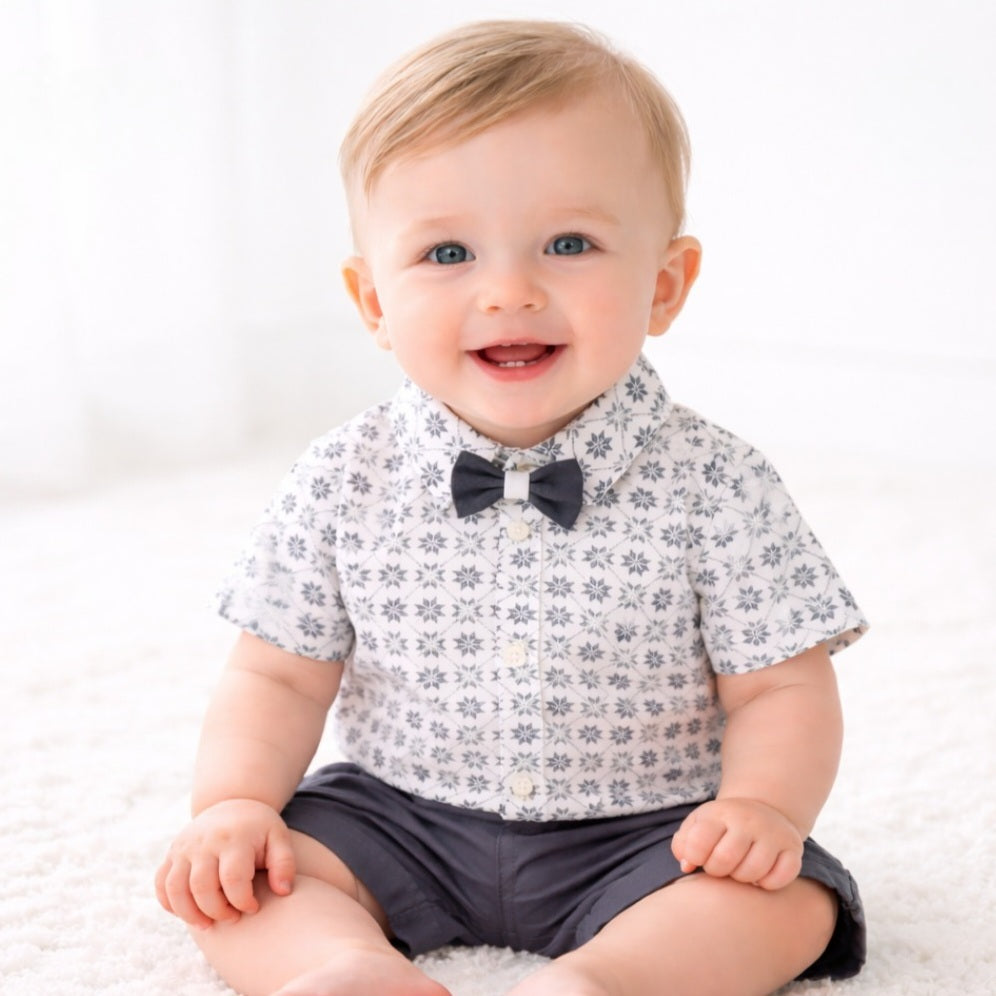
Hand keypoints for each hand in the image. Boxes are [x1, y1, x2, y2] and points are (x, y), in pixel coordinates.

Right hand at [155, 798, 295, 928]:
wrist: (232, 803)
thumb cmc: (259, 828)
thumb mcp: (278, 838)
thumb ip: (285, 864)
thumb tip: (283, 892)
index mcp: (234, 838)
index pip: (233, 879)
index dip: (243, 901)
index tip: (253, 907)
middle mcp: (204, 842)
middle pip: (201, 887)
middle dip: (217, 911)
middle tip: (233, 918)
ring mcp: (184, 847)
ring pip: (175, 889)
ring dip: (189, 914)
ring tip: (208, 924)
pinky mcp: (172, 854)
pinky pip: (161, 884)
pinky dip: (169, 904)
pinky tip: (188, 912)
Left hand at [671, 797, 803, 890]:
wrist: (762, 810)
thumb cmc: (722, 826)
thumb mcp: (699, 825)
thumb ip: (684, 843)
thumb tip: (687, 865)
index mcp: (720, 813)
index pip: (698, 843)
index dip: (695, 858)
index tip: (699, 857)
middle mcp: (748, 820)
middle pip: (724, 860)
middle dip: (717, 871)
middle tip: (719, 865)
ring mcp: (772, 834)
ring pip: (752, 872)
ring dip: (741, 878)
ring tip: (738, 868)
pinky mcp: (793, 848)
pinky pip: (780, 878)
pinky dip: (767, 883)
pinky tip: (760, 874)